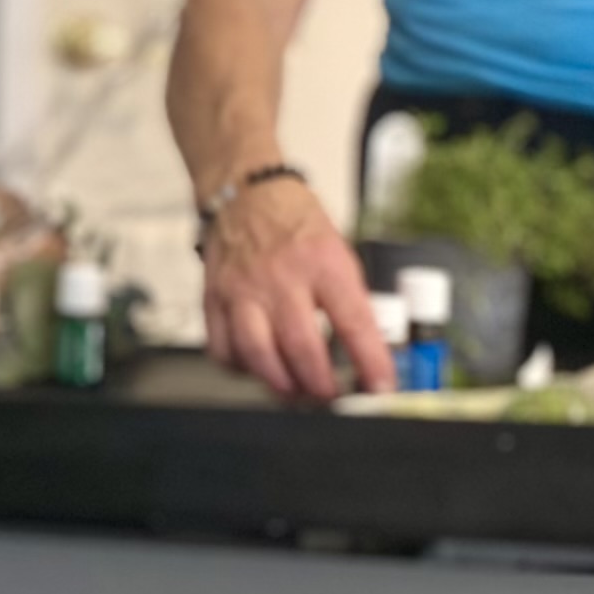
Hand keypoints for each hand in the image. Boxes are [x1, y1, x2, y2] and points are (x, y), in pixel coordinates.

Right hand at [201, 176, 394, 399]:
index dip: (370, 363)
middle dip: (320, 386)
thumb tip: (368, 357)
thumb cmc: (296, 225)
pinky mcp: (214, 299)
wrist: (247, 195)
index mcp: (323, 262)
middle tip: (330, 398)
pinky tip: (257, 367)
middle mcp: (281, 277)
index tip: (379, 390)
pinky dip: (241, 369)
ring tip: (295, 392)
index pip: (353, 322)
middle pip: (300, 347)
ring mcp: (243, 290)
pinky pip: (222, 349)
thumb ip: (349, 302)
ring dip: (280, 384)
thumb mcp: (338, 253)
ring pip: (257, 354)